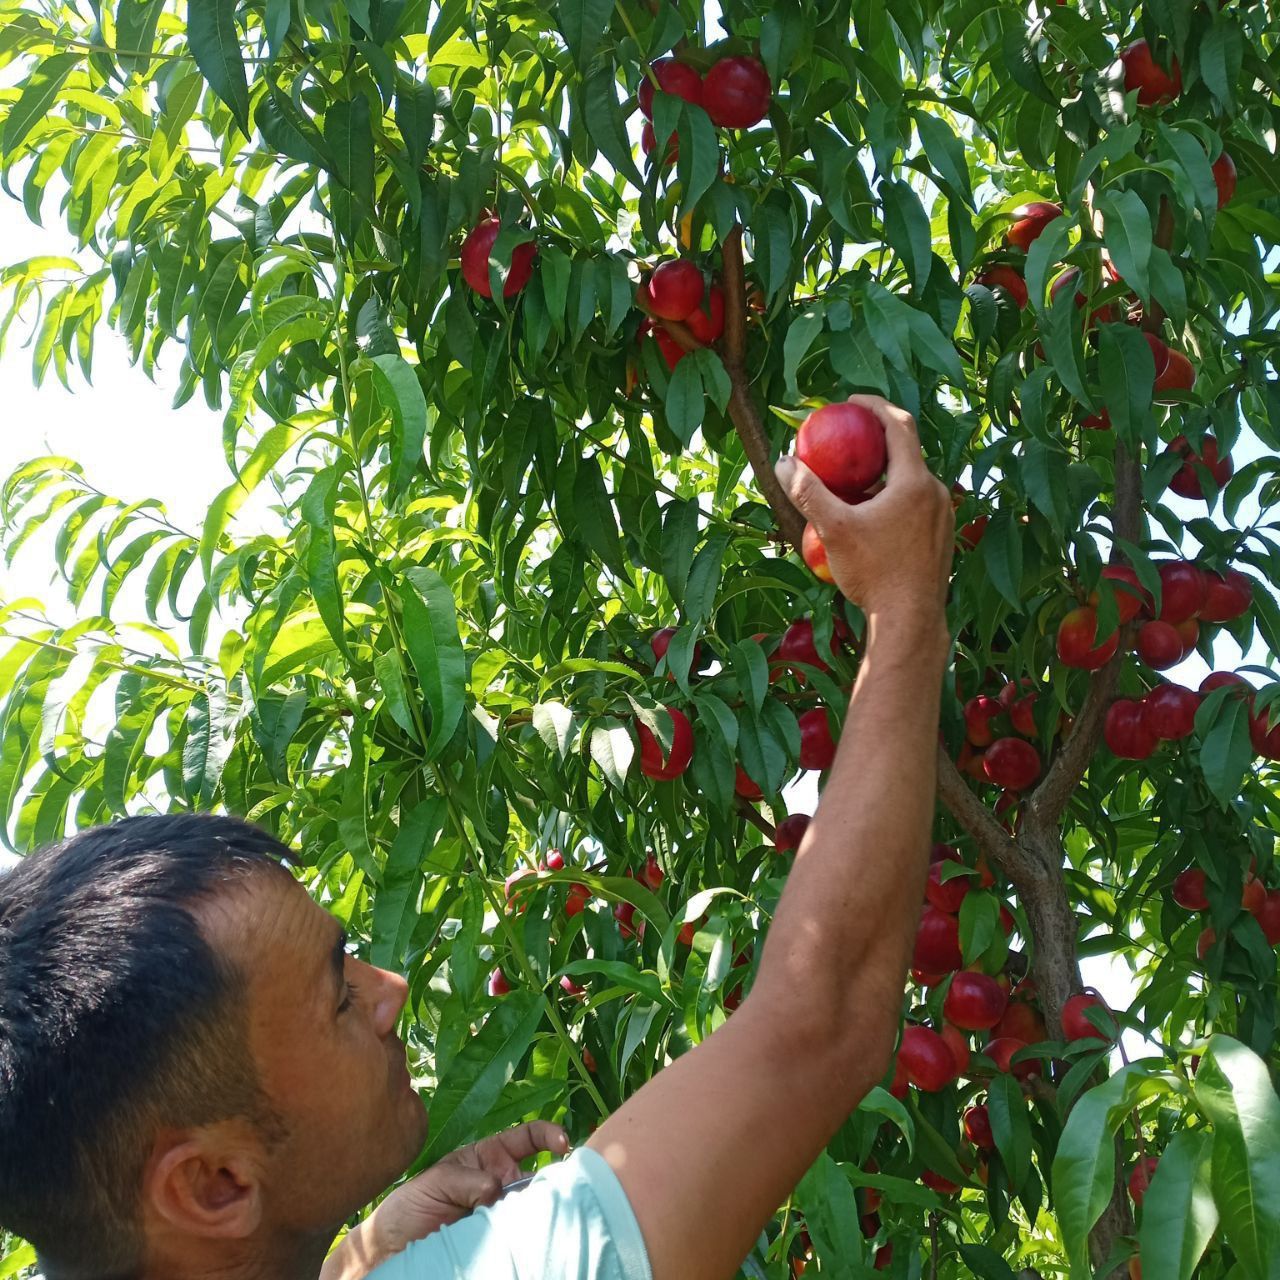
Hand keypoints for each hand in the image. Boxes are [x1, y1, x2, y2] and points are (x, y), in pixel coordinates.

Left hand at [321, 1122, 569, 1278]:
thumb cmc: (412, 1205)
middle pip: (539, 1176)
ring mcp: (503, 1214)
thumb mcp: (435, 1183)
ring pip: (534, 1208)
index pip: (527, 1138)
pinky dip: (529, 1236)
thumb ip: (466, 1181)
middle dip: (556, 1179)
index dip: (548, 1135)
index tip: (563, 1144)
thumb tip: (495, 1189)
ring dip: (541, 1210)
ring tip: (543, 1216)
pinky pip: (521, 1236)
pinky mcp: (500, 1241)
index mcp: (489, 1158)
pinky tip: (531, 1239)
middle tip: (564, 1189)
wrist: (393, 1249)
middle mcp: (502, 1184)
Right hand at [775, 396, 952, 617]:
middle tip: (847, 440)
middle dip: (876, 441)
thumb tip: (782, 463)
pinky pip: (916, 505)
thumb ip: (808, 493)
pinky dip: (894, 499)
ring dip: (884, 474)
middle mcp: (936, 493)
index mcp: (915, 482)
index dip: (874, 406)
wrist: (909, 621)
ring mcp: (943, 517)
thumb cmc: (873, 573)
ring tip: (853, 482)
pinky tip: (870, 518)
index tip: (851, 402)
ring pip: (912, 481)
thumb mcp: (834, 529)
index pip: (899, 425)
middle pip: (906, 453)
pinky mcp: (941, 538)